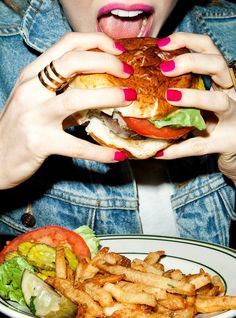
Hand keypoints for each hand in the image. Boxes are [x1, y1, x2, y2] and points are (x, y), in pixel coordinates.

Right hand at [0, 32, 133, 188]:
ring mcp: (34, 116)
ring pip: (75, 98)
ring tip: (130, 98)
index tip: (118, 50)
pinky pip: (77, 146)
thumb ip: (63, 92)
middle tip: (128, 73)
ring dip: (108, 96)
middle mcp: (31, 90)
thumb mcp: (36, 101)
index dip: (96, 41)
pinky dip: (100, 152)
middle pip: (72, 61)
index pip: (66, 44)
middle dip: (106, 62)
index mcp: (32, 76)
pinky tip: (118, 155)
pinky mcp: (39, 143)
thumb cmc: (20, 127)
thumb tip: (100, 89)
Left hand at [156, 32, 235, 183]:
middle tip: (166, 68)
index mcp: (219, 80)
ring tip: (170, 97)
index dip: (188, 42)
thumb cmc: (213, 120)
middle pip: (218, 65)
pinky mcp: (225, 142)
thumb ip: (179, 92)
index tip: (163, 44)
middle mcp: (229, 93)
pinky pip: (200, 145)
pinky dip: (177, 150)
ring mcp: (231, 117)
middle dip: (191, 62)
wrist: (234, 146)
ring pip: (219, 102)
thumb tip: (141, 89)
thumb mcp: (199, 101)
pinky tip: (160, 152)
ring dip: (194, 98)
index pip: (208, 50)